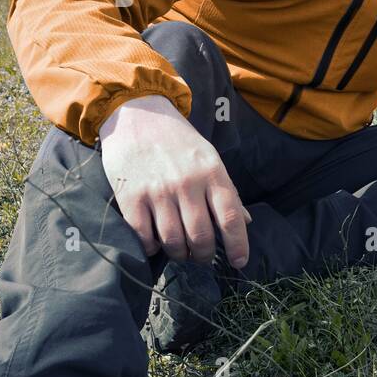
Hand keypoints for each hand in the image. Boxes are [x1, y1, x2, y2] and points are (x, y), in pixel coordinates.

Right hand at [98, 95, 250, 267]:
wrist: (136, 113)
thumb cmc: (177, 140)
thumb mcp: (209, 159)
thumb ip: (227, 191)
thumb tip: (246, 222)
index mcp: (212, 174)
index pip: (231, 218)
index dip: (238, 245)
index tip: (239, 262)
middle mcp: (187, 184)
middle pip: (202, 237)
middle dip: (205, 256)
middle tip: (203, 257)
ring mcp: (158, 191)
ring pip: (174, 241)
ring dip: (180, 254)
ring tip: (181, 252)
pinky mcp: (131, 196)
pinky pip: (144, 236)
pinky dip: (151, 247)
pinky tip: (155, 243)